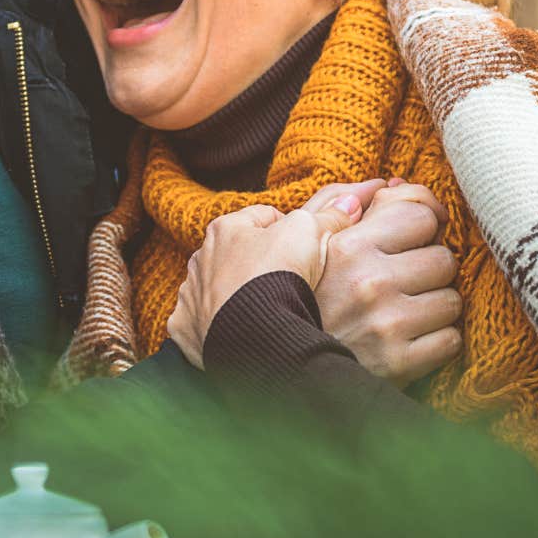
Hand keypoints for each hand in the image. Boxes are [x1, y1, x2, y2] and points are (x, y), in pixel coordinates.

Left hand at [167, 179, 384, 367]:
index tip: (306, 248)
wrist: (254, 336)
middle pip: (238, 253)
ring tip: (267, 309)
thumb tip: (350, 202)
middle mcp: (201, 258)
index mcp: (225, 228)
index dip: (291, 230)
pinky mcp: (186, 327)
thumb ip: (328, 216)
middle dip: (261, 262)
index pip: (264, 217)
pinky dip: (218, 325)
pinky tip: (239, 331)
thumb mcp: (310, 234)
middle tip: (290, 281)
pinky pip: (201, 322)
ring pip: (218, 287)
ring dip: (237, 293)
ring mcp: (191, 294)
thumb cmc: (278, 276)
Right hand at [315, 181, 461, 383]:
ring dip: (435, 306)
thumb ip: (344, 204)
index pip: (420, 214)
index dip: (424, 224)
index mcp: (348, 246)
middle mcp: (369, 282)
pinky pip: (451, 341)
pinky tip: (410, 339)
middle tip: (406, 281)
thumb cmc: (299, 297)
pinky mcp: (398, 364)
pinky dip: (436, 341)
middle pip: (444, 258)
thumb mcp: (306, 242)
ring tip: (406, 310)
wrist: (281, 365)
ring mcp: (386, 325)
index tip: (420, 236)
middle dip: (429, 269)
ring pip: (452, 300)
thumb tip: (393, 183)